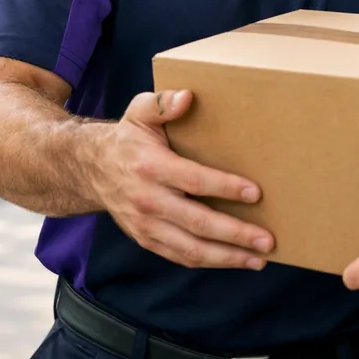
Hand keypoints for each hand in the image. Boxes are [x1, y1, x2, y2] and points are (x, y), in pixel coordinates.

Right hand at [89, 90, 273, 270]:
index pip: (193, 181)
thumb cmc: (128, 139)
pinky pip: (181, 257)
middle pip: (197, 223)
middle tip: (266, 240)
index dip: (224, 188)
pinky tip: (235, 259)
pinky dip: (209, 261)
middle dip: (235, 233)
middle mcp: (147, 200)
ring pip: (190, 248)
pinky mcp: (147, 240)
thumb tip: (187, 96)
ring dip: (227, 257)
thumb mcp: (139, 112)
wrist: (92, 169)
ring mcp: (146, 225)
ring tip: (258, 258)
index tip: (255, 193)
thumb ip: (162, 103)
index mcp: (150, 167)